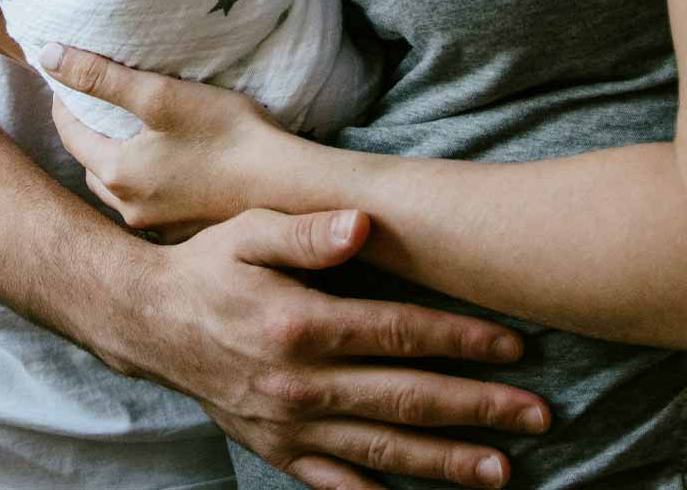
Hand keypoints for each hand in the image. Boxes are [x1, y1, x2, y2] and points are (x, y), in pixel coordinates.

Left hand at [45, 43, 275, 237]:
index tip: (65, 79)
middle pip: (91, 165)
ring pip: (118, 188)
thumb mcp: (159, 94)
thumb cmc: (227, 135)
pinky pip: (148, 203)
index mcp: (117, 175)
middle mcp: (129, 210)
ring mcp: (157, 227)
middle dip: (86, 134)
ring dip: (113, 160)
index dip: (64, 102)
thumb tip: (48, 56)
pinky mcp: (184, 231)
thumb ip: (101, 76)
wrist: (287, 189)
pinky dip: (143, 181)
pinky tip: (163, 164)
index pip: (69, 135)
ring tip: (125, 132)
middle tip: (92, 104)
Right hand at [115, 211, 548, 489]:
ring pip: (383, 451)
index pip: (397, 334)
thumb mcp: (249, 230)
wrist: (147, 319)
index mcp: (300, 325)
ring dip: (448, 462)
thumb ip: (308, 230)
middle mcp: (301, 384)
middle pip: (406, 400)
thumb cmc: (206, 264)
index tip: (512, 346)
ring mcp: (290, 426)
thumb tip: (363, 223)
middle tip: (539, 415)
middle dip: (478, 408)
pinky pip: (337, 485)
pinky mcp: (277, 450)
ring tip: (503, 469)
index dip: (459, 340)